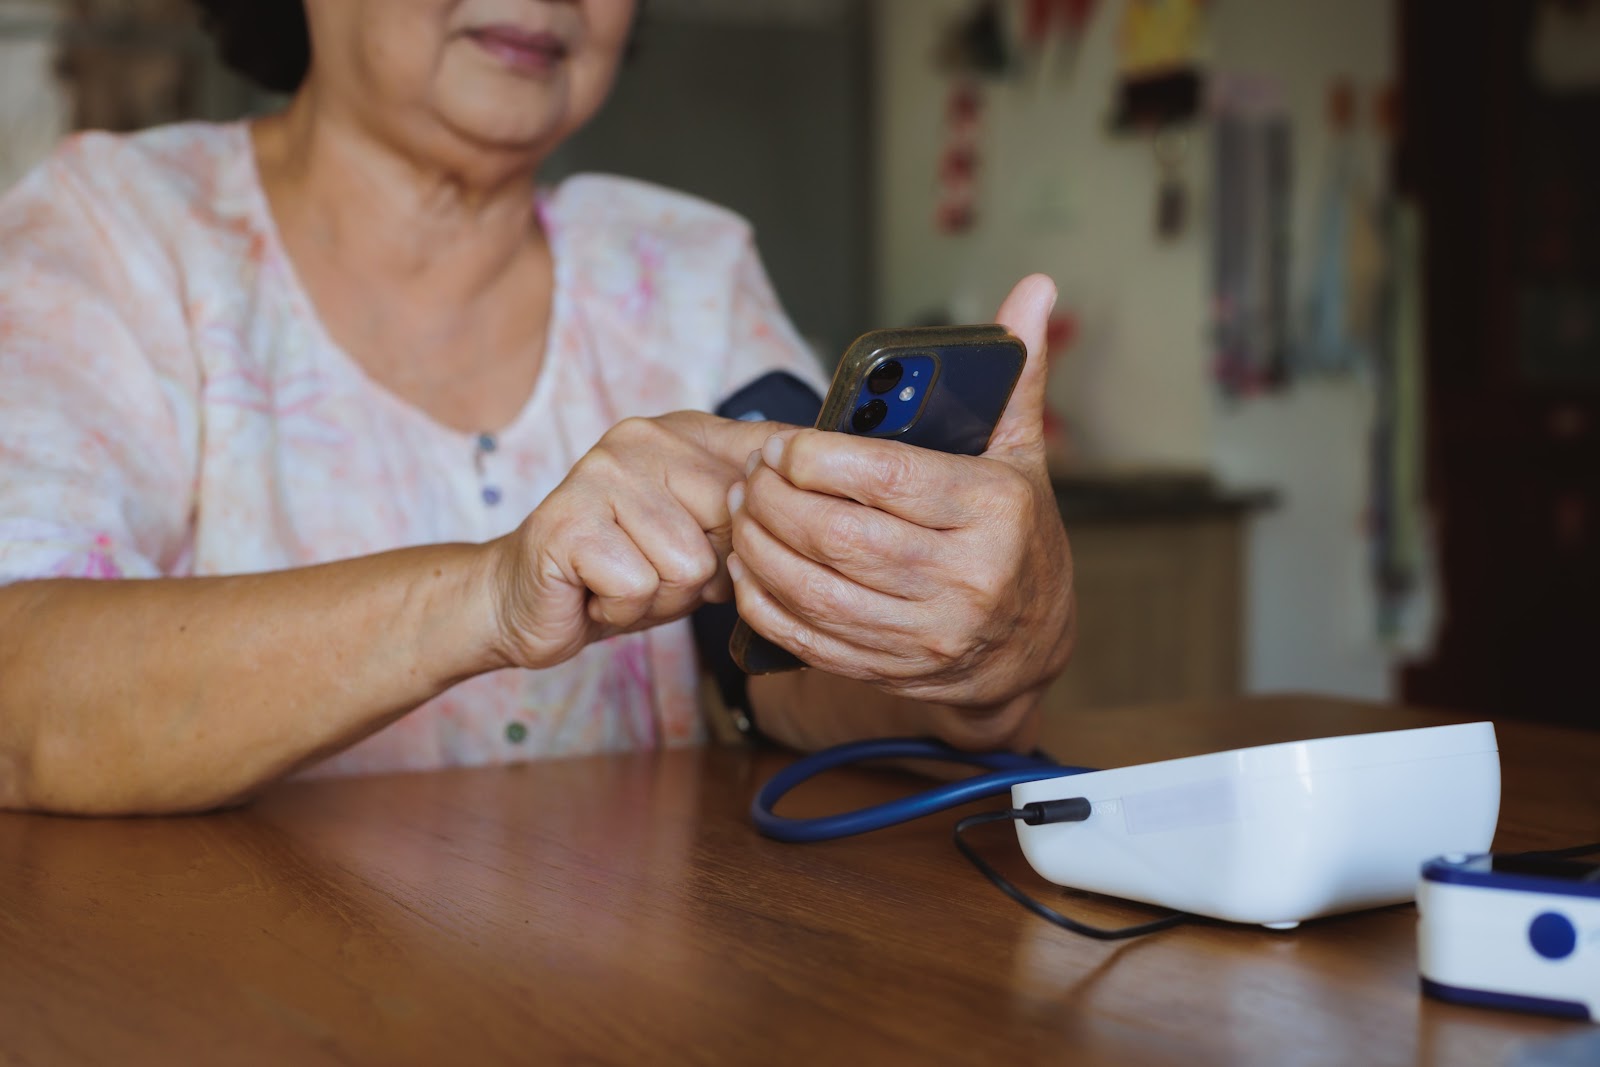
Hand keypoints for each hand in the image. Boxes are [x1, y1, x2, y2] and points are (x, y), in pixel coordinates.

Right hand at [489, 411, 778, 669]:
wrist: (524, 599)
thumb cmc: (621, 570)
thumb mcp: (701, 538)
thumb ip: (747, 516)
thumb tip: (814, 508)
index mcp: (685, 433)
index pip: (774, 449)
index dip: (784, 507)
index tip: (773, 533)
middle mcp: (643, 439)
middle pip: (734, 522)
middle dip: (705, 572)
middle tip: (658, 571)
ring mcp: (601, 474)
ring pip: (689, 564)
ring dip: (661, 597)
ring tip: (624, 582)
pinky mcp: (568, 522)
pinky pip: (639, 587)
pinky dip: (623, 610)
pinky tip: (597, 594)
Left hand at [727, 275, 1073, 707]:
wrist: (1032, 643)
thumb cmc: (1016, 534)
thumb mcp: (1020, 454)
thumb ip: (1016, 375)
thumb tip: (1035, 289)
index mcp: (994, 511)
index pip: (886, 478)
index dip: (817, 460)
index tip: (784, 445)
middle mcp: (966, 578)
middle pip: (837, 536)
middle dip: (775, 502)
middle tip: (750, 476)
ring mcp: (928, 634)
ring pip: (815, 589)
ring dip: (759, 549)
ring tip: (742, 512)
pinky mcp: (895, 670)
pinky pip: (810, 639)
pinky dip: (765, 603)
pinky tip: (748, 570)